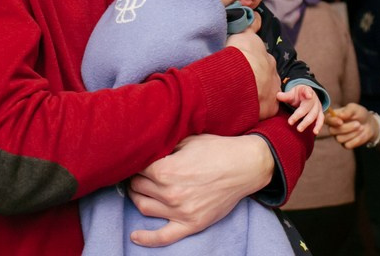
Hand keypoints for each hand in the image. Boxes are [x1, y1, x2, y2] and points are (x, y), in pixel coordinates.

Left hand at [127, 134, 272, 246]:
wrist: (245, 166)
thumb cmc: (217, 149)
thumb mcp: (187, 140)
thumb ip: (164, 147)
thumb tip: (145, 150)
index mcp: (166, 170)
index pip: (137, 168)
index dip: (136, 162)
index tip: (137, 160)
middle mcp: (170, 192)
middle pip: (137, 187)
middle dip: (135, 178)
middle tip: (139, 173)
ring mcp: (180, 211)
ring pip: (144, 207)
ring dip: (137, 198)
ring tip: (139, 191)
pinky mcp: (191, 224)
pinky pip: (163, 237)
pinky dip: (146, 239)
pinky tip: (135, 236)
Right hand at [224, 30, 279, 119]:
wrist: (239, 78)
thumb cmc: (240, 55)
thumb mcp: (244, 34)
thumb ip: (251, 25)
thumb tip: (258, 15)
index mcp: (267, 60)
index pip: (264, 63)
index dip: (254, 65)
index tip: (246, 68)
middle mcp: (274, 76)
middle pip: (267, 79)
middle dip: (258, 82)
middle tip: (242, 85)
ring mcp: (273, 93)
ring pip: (267, 95)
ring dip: (257, 97)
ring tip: (241, 100)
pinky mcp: (269, 109)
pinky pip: (263, 111)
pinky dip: (256, 111)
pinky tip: (244, 111)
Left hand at [277, 85, 323, 134]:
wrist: (308, 95)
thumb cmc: (298, 94)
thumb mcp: (292, 92)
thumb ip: (286, 95)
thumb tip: (277, 96)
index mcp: (306, 90)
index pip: (307, 91)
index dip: (308, 93)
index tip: (309, 96)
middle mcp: (314, 99)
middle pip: (307, 107)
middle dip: (299, 115)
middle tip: (290, 122)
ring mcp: (318, 106)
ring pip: (314, 115)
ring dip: (306, 123)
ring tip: (299, 130)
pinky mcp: (320, 113)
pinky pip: (320, 120)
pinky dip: (318, 126)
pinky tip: (315, 132)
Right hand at [325, 103, 379, 149]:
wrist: (369, 124)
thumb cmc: (359, 114)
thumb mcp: (355, 108)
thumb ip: (348, 110)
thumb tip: (340, 115)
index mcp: (333, 117)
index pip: (326, 120)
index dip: (332, 122)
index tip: (340, 121)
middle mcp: (333, 128)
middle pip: (332, 131)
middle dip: (346, 128)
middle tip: (358, 124)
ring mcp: (338, 137)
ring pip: (340, 139)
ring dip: (353, 133)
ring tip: (361, 127)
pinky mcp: (345, 144)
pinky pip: (348, 145)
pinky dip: (356, 139)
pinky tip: (361, 134)